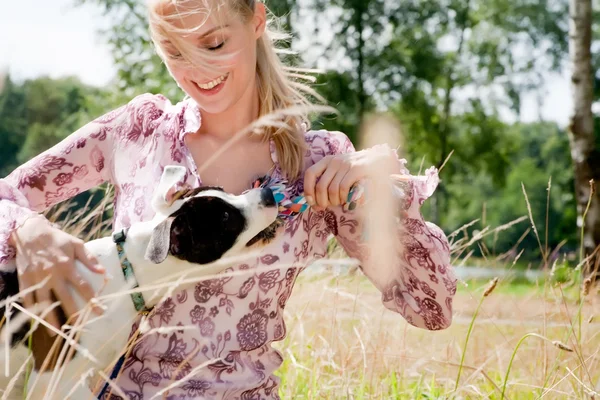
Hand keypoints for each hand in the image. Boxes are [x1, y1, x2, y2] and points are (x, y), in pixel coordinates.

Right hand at [11, 215, 105, 333]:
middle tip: (80, 328)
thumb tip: (103, 271)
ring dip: (50, 319)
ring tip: (57, 333)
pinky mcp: (24, 281)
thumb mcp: (76, 244)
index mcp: (66, 266)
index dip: (92, 300)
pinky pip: (27, 299)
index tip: (100, 311)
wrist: (30, 233)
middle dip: (74, 314)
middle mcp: (52, 274)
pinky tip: (37, 322)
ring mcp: (36, 279)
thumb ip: (89, 258)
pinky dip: (32, 312)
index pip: (83, 286)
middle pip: (64, 298)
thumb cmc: (56, 239)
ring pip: (44, 303)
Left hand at [303, 146, 401, 209]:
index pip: (310, 174)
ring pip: (332, 190)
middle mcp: (335, 160)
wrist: (380, 160)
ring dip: (335, 201)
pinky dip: (344, 198)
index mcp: (327, 160)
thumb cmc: (357, 172)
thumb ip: (327, 185)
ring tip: (341, 202)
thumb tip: (314, 204)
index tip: (312, 203)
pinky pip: (344, 188)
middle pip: (320, 186)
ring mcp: (346, 164)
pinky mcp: (358, 169)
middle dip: (322, 202)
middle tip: (328, 207)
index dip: (308, 190)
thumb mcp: (340, 174)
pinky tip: (348, 200)